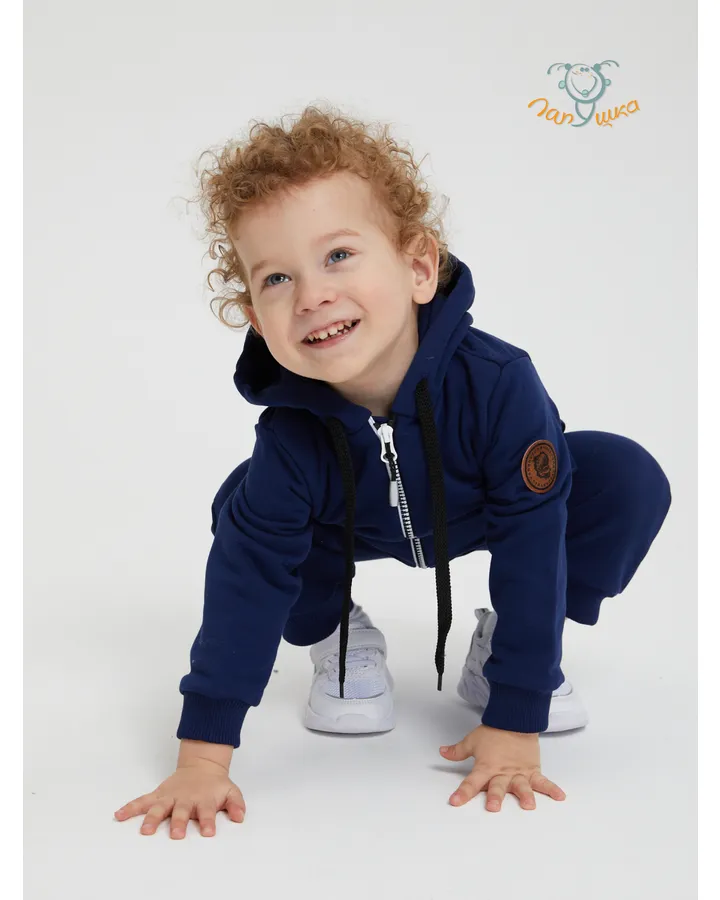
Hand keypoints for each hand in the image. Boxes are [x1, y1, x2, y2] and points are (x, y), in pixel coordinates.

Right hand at [114, 759, 245, 837]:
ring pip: (159, 808)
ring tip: (145, 831)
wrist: (202, 766)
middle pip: (181, 812)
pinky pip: (142, 801)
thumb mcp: (231, 791)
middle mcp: (185, 799)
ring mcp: (170, 797)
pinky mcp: (158, 795)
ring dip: (152, 819)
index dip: (207, 822)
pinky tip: (119, 815)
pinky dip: (130, 808)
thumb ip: (236, 804)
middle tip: (176, 834)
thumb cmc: (215, 785)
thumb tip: (240, 817)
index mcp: (203, 800)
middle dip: (178, 823)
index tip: (208, 832)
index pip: (207, 812)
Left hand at [439, 724, 565, 811]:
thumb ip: (457, 751)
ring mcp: (519, 773)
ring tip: (528, 805)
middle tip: (493, 807)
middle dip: (495, 797)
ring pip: (521, 786)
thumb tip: (442, 752)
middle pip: (497, 787)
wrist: (514, 719)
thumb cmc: (494, 732)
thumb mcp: (472, 741)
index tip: (455, 801)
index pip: (472, 782)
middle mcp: (502, 772)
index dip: (463, 792)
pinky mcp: (532, 770)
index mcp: (486, 767)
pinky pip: (543, 781)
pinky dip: (552, 789)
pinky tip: (560, 797)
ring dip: (524, 795)